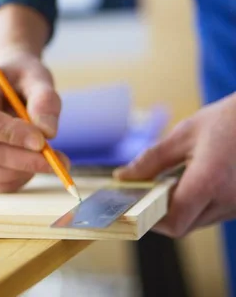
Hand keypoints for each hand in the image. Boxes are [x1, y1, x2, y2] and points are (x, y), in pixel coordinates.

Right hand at [0, 49, 68, 192]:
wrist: (12, 82)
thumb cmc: (23, 76)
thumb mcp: (37, 76)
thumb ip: (44, 99)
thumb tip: (48, 133)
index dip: (10, 134)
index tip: (42, 141)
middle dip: (27, 161)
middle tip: (61, 161)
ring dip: (23, 172)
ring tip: (49, 158)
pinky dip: (15, 181)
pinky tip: (33, 166)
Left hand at [114, 93, 235, 237]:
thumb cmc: (226, 121)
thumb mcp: (183, 134)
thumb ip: (151, 160)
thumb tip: (122, 177)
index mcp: (210, 181)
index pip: (174, 221)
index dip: (150, 219)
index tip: (133, 203)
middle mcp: (228, 200)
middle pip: (184, 226)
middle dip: (160, 212)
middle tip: (144, 191)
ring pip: (198, 222)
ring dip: (179, 209)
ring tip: (168, 182)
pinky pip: (212, 214)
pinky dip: (196, 205)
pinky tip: (190, 182)